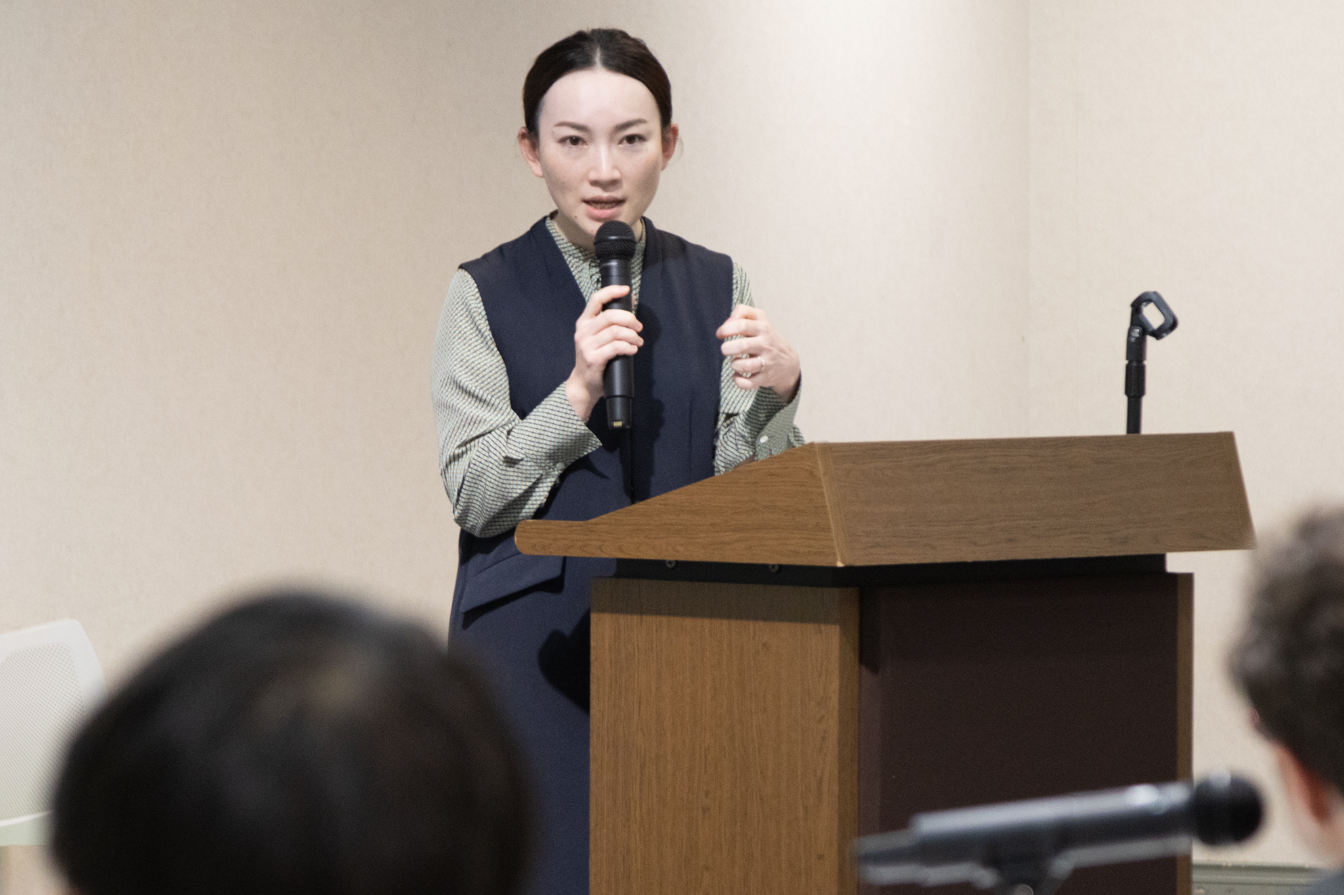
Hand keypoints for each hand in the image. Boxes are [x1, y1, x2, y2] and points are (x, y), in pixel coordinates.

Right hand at [565, 285, 641, 420]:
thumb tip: (630, 305)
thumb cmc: (594, 358)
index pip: (596, 299)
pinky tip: (632, 350)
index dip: (612, 291)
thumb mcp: (596, 337)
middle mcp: (583, 331)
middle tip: (639, 327)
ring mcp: (586, 345)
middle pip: (611, 316)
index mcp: (584, 322)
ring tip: (638, 341)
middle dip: (630, 319)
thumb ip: (609, 323)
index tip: (627, 290)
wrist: (584, 383)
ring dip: (632, 335)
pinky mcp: (593, 358)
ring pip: (615, 332)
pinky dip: (628, 347)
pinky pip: (615, 347)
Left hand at [717, 305, 800, 401]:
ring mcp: (767, 362)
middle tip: (725, 350)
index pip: (742, 325)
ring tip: (735, 362)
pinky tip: (737, 375)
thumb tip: (726, 323)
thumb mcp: (760, 319)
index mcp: (763, 328)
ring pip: (745, 366)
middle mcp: (766, 345)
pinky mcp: (765, 378)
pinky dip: (738, 381)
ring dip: (734, 364)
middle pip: (742, 346)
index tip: (720, 334)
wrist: (788, 362)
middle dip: (727, 348)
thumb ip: (742, 312)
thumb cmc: (766, 338)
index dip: (726, 329)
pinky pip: (748, 383)